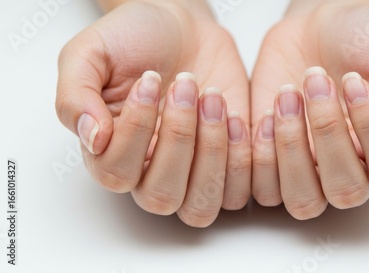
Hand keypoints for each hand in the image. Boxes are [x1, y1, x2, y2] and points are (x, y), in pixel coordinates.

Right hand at [55, 0, 250, 226]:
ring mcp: (191, 172)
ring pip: (200, 206)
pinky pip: (237, 191)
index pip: (117, 173)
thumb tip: (94, 138)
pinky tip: (234, 112)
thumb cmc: (134, 40)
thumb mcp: (89, 54)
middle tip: (186, 85)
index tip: (150, 79)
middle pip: (161, 197)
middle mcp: (149, 172)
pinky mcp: (227, 164)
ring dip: (212, 152)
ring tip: (214, 97)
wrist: (183, 27)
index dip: (136, 130)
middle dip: (179, 138)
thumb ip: (76, 97)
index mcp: (110, 153)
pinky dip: (241, 156)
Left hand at [251, 1, 368, 218]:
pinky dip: (261, 154)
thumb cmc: (365, 40)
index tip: (354, 80)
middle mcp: (352, 168)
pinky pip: (265, 188)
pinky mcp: (273, 163)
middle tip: (317, 81)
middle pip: (346, 190)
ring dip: (291, 148)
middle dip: (327, 132)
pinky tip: (268, 110)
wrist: (317, 23)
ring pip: (304, 201)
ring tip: (288, 95)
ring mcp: (311, 169)